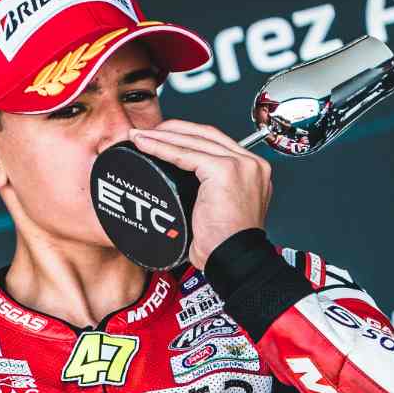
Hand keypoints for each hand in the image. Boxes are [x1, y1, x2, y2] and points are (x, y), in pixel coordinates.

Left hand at [129, 120, 272, 268]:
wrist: (236, 262)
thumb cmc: (226, 247)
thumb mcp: (222, 211)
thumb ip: (210, 192)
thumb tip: (182, 186)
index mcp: (254, 172)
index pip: (218, 143)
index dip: (188, 136)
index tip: (165, 136)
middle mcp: (252, 165)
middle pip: (207, 135)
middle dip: (174, 130)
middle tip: (148, 133)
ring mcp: (241, 165)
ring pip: (195, 141)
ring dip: (163, 136)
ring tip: (140, 137)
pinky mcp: (225, 171)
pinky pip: (186, 154)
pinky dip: (162, 148)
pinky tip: (145, 145)